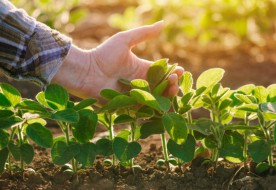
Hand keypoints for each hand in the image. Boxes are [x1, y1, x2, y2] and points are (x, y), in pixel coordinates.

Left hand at [52, 21, 183, 102]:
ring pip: (156, 99)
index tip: (179, 70)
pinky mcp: (129, 107)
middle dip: (172, 84)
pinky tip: (161, 102)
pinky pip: (144, 109)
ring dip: (167, 95)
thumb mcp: (124, 40)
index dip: (172, 72)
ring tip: (171, 88)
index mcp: (142, 69)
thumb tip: (162, 23)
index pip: (162, 72)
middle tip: (175, 79)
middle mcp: (141, 83)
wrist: (86, 72)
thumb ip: (143, 33)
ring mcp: (136, 96)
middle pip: (163, 87)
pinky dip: (154, 106)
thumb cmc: (103, 54)